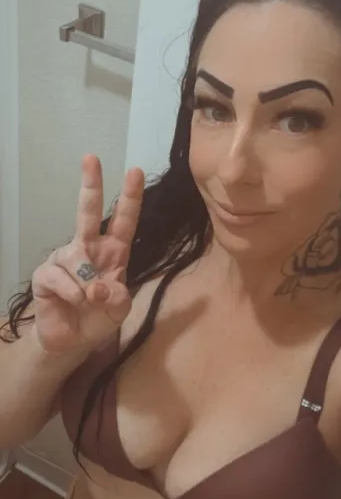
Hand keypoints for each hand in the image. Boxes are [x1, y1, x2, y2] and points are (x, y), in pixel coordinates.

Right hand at [31, 155, 144, 354]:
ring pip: (77, 259)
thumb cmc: (99, 318)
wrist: (72, 341)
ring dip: (86, 285)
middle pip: (89, 211)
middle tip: (91, 157)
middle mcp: (88, 247)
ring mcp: (65, 258)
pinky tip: (73, 301)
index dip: (131, 197)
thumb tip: (97, 286)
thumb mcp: (120, 309)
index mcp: (113, 251)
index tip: (136, 171)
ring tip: (87, 302)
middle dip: (91, 184)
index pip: (124, 220)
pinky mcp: (46, 274)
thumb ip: (117, 297)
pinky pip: (60, 277)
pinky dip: (71, 293)